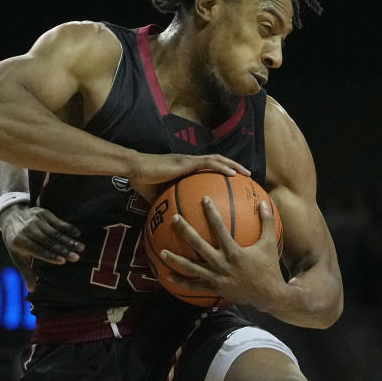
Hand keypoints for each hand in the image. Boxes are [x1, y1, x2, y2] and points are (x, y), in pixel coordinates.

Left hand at [0, 205, 84, 291]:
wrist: (11, 216)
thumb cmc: (15, 240)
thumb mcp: (16, 256)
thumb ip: (25, 272)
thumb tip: (32, 290)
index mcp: (20, 241)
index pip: (37, 250)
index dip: (50, 255)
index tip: (63, 261)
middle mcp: (28, 230)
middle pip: (48, 241)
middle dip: (64, 249)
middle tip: (76, 257)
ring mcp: (36, 220)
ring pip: (55, 232)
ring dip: (69, 240)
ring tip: (81, 248)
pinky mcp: (43, 213)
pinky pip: (57, 221)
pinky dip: (68, 228)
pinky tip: (77, 234)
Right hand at [129, 153, 250, 200]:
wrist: (134, 170)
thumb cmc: (142, 181)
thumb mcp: (156, 197)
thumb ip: (165, 204)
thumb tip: (168, 221)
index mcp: (184, 169)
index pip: (207, 168)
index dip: (220, 172)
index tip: (233, 181)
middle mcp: (189, 162)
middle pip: (217, 161)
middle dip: (233, 167)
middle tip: (247, 175)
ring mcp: (189, 161)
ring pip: (217, 159)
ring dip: (233, 165)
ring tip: (246, 173)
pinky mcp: (186, 162)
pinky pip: (209, 163)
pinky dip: (223, 167)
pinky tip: (234, 174)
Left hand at [159, 198, 285, 310]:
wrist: (269, 296)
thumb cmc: (269, 268)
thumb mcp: (269, 244)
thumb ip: (267, 222)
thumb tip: (263, 202)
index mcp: (234, 252)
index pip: (219, 228)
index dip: (211, 213)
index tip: (204, 199)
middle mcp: (221, 264)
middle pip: (198, 245)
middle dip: (185, 230)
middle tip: (175, 218)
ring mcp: (216, 278)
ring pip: (191, 268)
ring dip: (175, 260)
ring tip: (162, 252)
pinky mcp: (213, 289)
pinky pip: (193, 286)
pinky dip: (180, 282)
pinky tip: (168, 276)